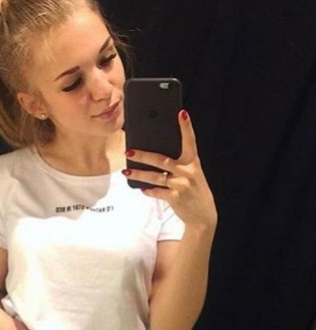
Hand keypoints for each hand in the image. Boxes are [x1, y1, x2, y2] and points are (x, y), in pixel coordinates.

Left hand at [123, 110, 217, 229]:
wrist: (203, 216)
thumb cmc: (194, 191)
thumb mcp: (192, 175)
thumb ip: (178, 165)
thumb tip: (155, 157)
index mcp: (193, 163)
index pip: (190, 141)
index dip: (186, 127)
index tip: (181, 113)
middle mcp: (188, 172)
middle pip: (162, 160)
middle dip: (143, 155)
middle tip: (129, 150)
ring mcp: (181, 185)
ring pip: (155, 177)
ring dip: (139, 174)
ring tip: (126, 170)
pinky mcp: (175, 198)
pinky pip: (156, 192)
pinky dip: (148, 190)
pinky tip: (141, 188)